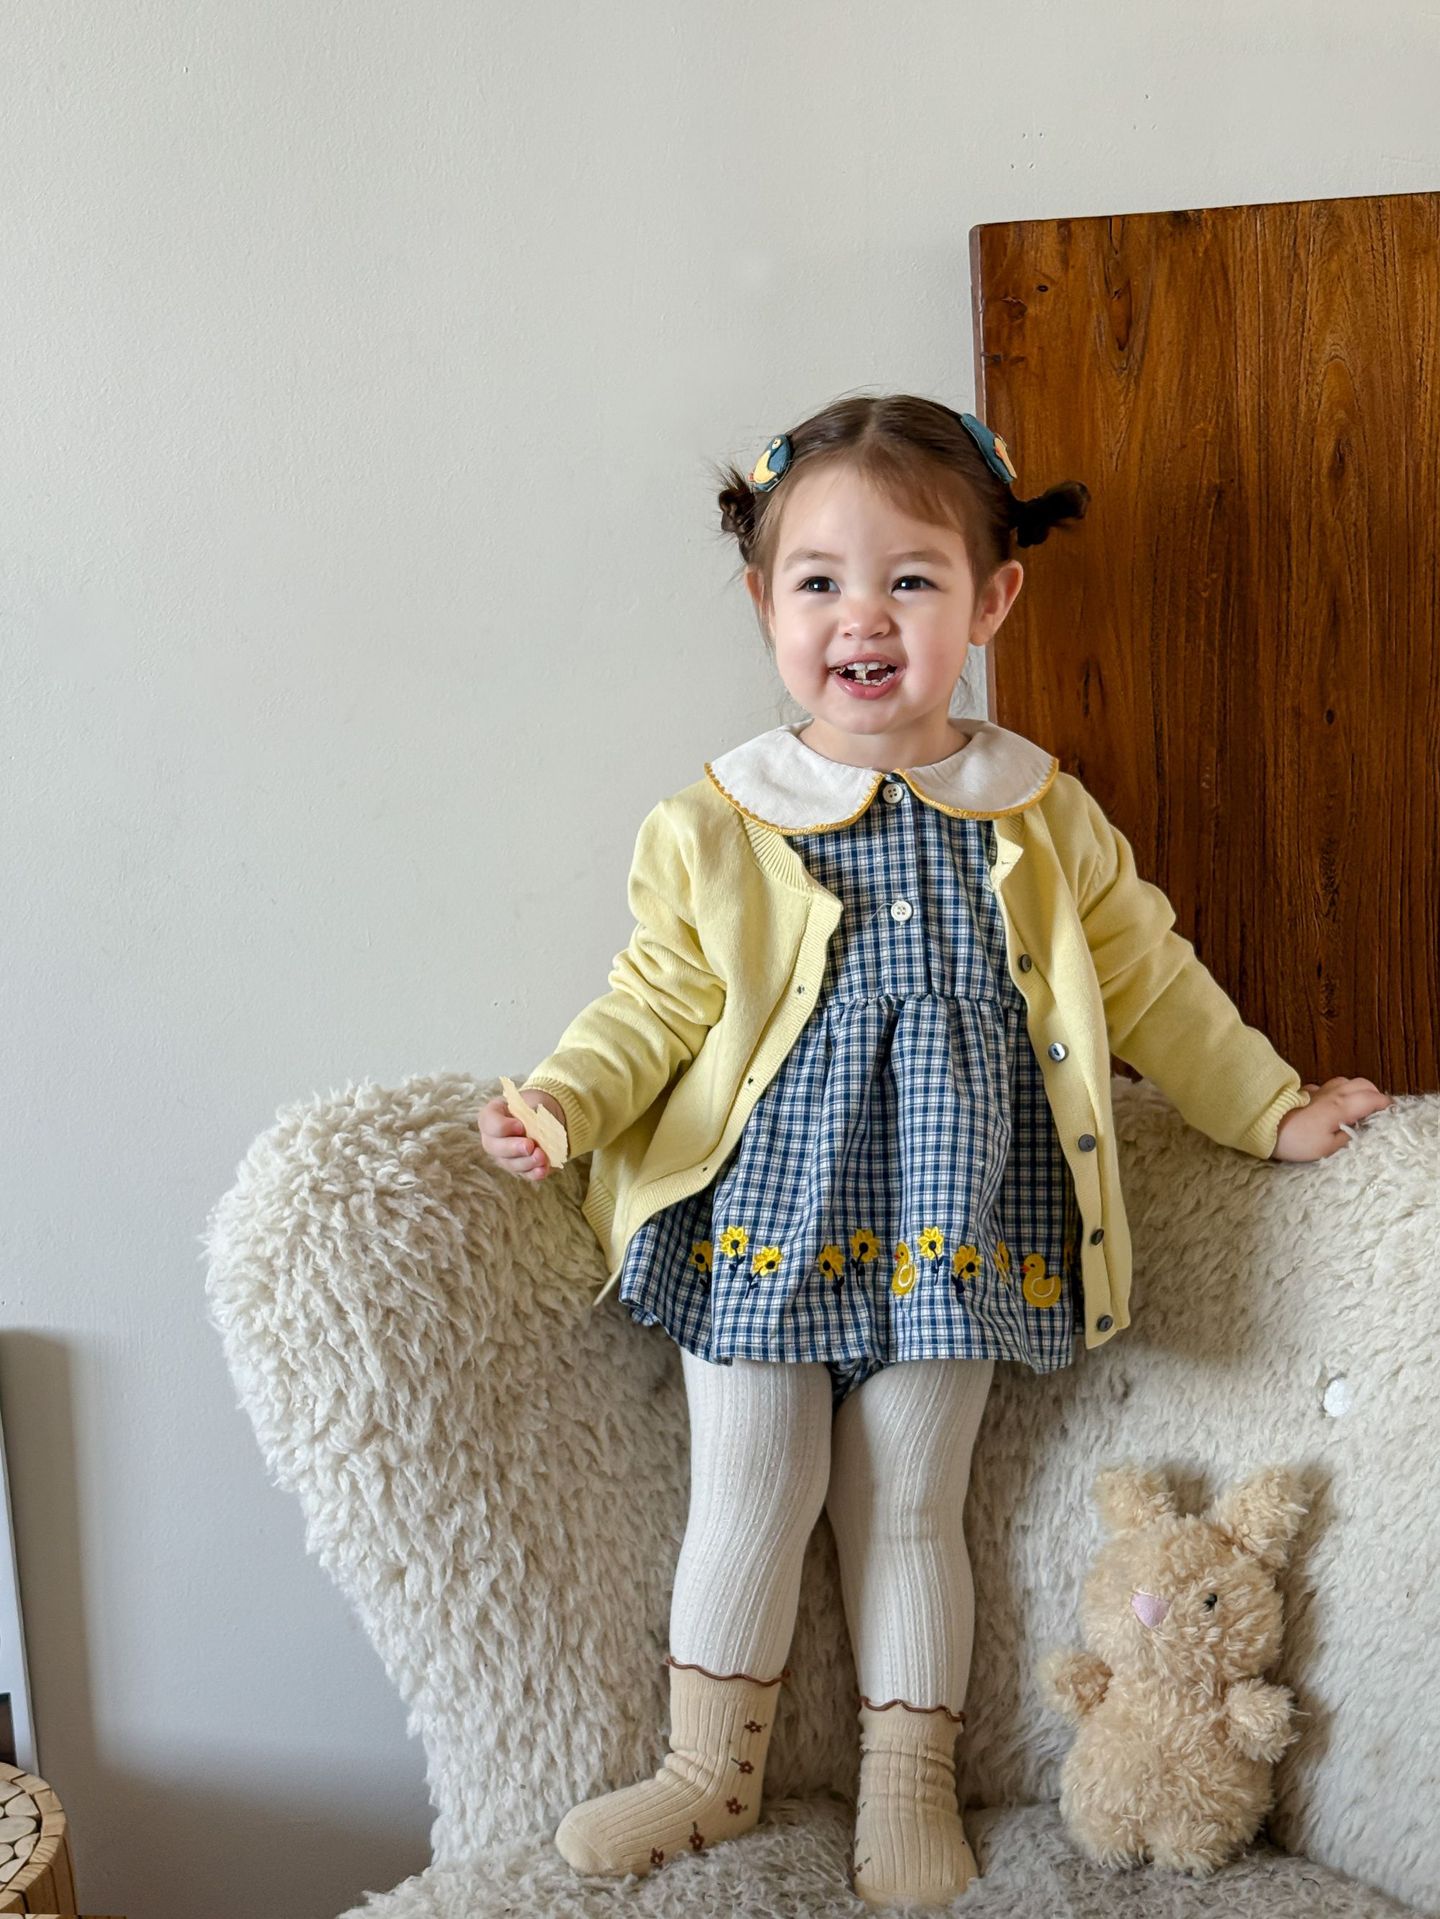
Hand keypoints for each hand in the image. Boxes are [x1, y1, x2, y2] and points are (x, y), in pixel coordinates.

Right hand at [477, 1087, 568, 1180]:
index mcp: (492, 1115)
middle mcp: (493, 1138)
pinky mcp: (519, 1167)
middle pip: (493, 1146)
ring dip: (525, 1162)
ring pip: (508, 1163)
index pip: (488, 1122)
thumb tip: (538, 1128)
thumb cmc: (535, 1106)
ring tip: (541, 1157)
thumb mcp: (534, 1102)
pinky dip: (534, 1173)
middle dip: (512, 1148)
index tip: (521, 1126)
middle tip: (529, 1146)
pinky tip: (542, 1170)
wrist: (546, 1118)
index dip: (502, 1126)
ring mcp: (504, 1155)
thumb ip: (532, 1113)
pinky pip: (523, 1173)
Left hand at [1271, 1076, 1391, 1161]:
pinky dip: (1337, 1093)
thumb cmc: (1296, 1139)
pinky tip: (1332, 1105)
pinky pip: (1327, 1087)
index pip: (1373, 1099)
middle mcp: (1333, 1093)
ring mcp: (1318, 1090)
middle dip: (1375, 1094)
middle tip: (1378, 1109)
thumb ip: (1348, 1138)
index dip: (1386, 1104)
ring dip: (1357, 1090)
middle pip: (1362, 1084)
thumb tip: (1359, 1130)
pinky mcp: (1305, 1092)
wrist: (1264, 1124)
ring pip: (1346, 1081)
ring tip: (1358, 1106)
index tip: (1393, 1112)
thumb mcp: (1327, 1148)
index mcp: (1343, 1106)